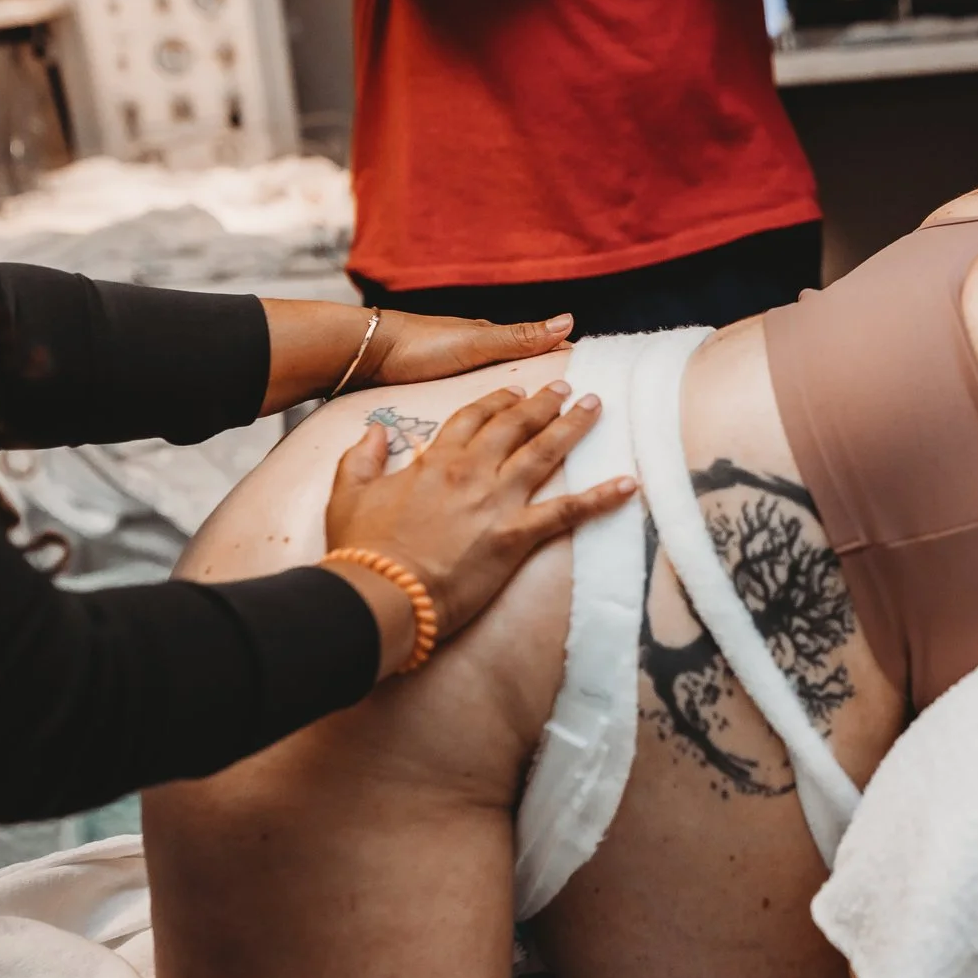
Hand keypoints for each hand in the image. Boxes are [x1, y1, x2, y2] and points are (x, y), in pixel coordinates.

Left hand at [257, 301, 576, 415]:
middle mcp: (474, 360)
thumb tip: (569, 321)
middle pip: (521, 376)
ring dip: (517, 411)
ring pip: (495, 397)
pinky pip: (472, 412)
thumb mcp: (475, 342)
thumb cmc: (417, 345)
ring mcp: (454, 381)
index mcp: (489, 344)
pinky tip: (493, 441)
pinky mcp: (435, 400)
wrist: (363, 358)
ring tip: (542, 436)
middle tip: (577, 416)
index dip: (565, 368)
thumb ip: (520, 337)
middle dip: (545, 393)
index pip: (540, 352)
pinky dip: (489, 422)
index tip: (593, 387)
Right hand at [322, 382, 633, 671]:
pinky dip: (601, 498)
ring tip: (595, 406)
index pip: (471, 417)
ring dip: (573, 427)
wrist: (381, 591)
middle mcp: (471, 471)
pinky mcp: (516, 536)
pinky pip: (567, 511)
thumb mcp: (349, 493)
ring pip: (544, 453)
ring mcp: (496, 502)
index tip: (515, 390)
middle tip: (567, 386)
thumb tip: (373, 433)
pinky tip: (628, 484)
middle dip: (543, 403)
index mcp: (434, 461)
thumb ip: (363, 458)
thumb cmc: (362, 549)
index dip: (496, 401)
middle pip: (515, 426)